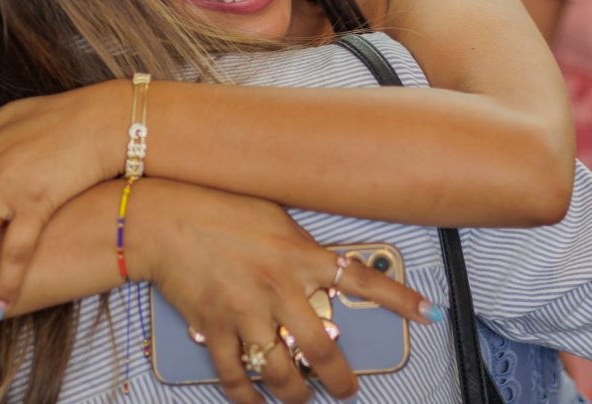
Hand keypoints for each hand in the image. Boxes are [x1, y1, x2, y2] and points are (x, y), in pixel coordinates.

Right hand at [132, 181, 438, 403]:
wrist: (164, 220)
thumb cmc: (219, 208)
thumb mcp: (273, 217)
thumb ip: (301, 248)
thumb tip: (323, 271)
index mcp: (299, 255)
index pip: (360, 279)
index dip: (399, 299)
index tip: (428, 314)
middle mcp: (279, 289)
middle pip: (323, 348)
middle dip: (341, 379)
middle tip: (348, 390)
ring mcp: (246, 314)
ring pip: (283, 372)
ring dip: (298, 395)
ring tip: (304, 399)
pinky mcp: (215, 330)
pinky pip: (237, 377)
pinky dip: (248, 398)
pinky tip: (257, 403)